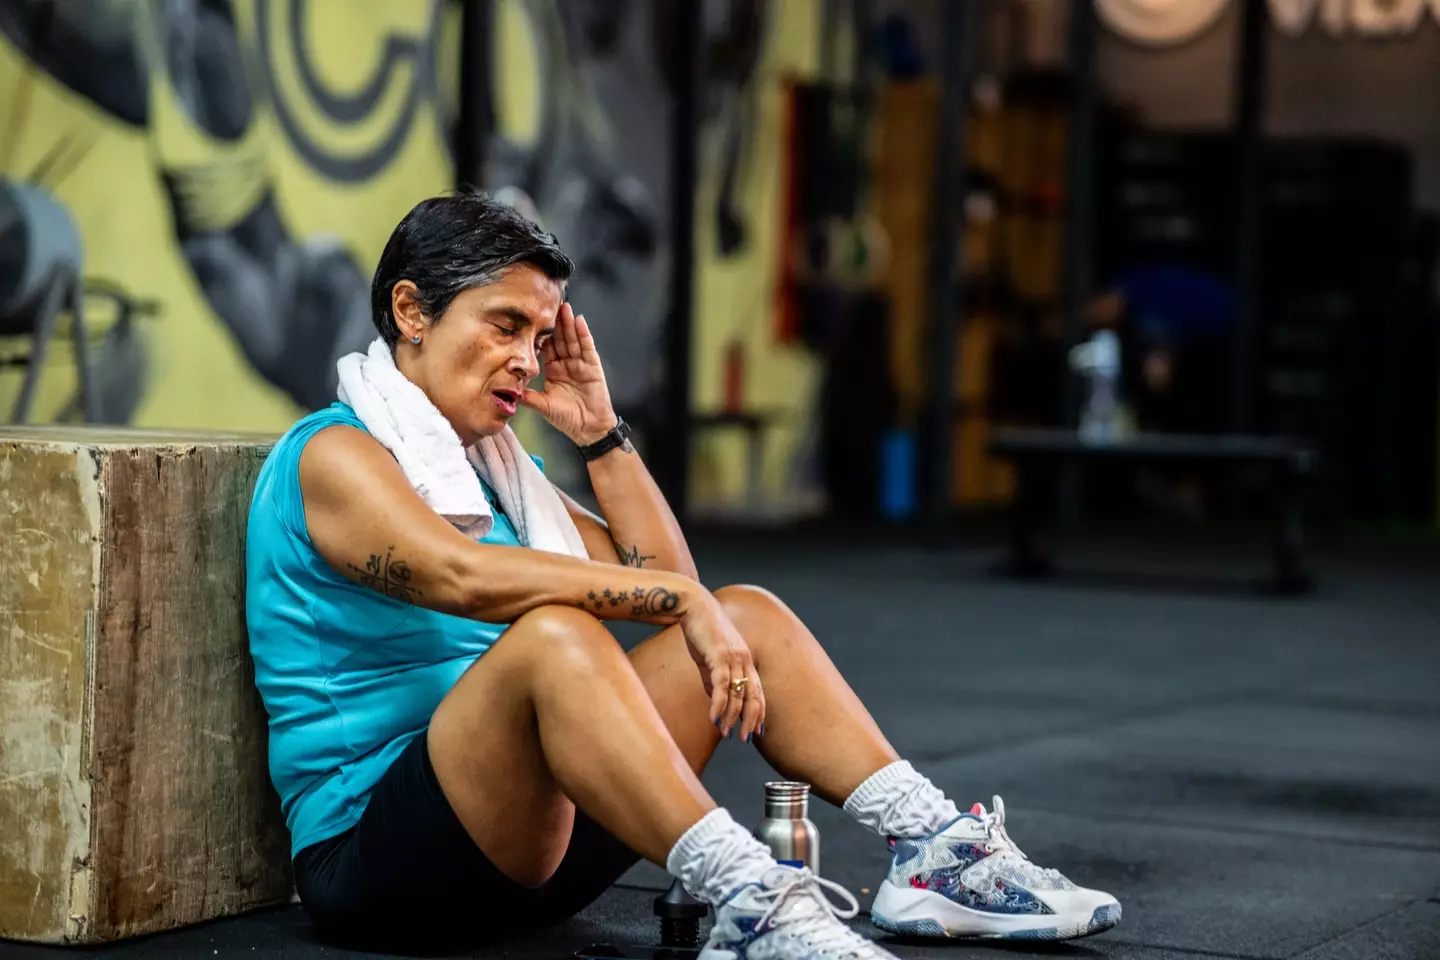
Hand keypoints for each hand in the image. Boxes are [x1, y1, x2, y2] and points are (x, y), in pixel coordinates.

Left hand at [521, 303, 618, 444]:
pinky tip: (579, 321)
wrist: (588, 429)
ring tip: (563, 307)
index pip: (545, 348)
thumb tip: (507, 391)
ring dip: (568, 323)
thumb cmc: (567, 419)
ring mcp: (580, 364)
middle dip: (555, 323)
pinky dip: (583, 334)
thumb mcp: (542, 405)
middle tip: (548, 305)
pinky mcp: (593, 367)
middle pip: (559, 339)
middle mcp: (566, 364)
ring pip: (573, 339)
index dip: (539, 334)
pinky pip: (588, 347)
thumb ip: (527, 396)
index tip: (531, 319)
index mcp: (553, 370)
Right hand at [680, 596, 765, 741]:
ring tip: (726, 733)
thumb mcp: (710, 661)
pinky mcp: (720, 655)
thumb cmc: (702, 633)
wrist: (693, 607)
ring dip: (732, 716)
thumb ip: (715, 681)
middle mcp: (745, 661)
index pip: (758, 692)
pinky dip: (719, 704)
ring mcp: (734, 658)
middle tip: (745, 739)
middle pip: (753, 696)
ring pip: (738, 694)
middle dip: (750, 720)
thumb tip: (717, 702)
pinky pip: (722, 685)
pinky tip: (714, 718)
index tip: (757, 731)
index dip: (759, 713)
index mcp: (746, 661)